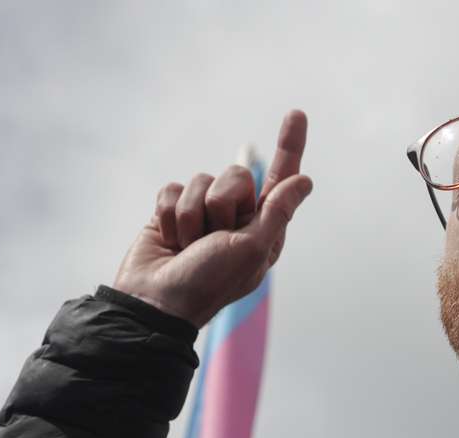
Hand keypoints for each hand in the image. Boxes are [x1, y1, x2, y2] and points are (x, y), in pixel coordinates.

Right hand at [113, 110, 312, 327]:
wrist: (155, 302)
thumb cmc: (208, 283)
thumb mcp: (252, 249)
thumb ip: (276, 212)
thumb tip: (303, 181)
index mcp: (264, 229)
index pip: (281, 180)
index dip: (289, 147)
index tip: (296, 114)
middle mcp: (236, 218)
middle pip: (237, 176)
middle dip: (222, 205)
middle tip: (212, 239)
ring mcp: (202, 214)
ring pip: (201, 180)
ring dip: (191, 216)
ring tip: (188, 246)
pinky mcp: (171, 211)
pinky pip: (172, 188)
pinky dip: (167, 214)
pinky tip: (168, 241)